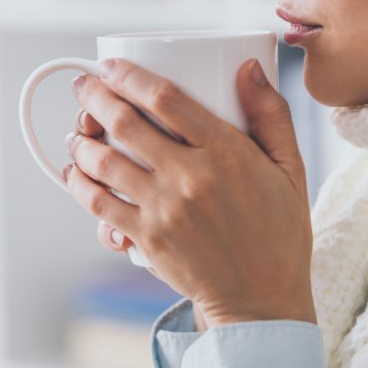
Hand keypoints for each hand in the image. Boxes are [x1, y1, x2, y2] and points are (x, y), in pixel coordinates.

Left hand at [63, 58, 315, 326]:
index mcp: (227, 153)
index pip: (167, 98)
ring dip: (81, 140)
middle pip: (125, 123)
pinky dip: (80, 185)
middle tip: (86, 88)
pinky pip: (99, 204)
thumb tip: (250, 69)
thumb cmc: (279, 234)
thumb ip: (271, 116)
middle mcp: (190, 176)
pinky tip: (76, 174)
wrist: (262, 299)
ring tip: (77, 132)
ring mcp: (163, 209)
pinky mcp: (146, 238)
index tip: (113, 67)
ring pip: (103, 162)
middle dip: (95, 97)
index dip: (131, 76)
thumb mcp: (291, 170)